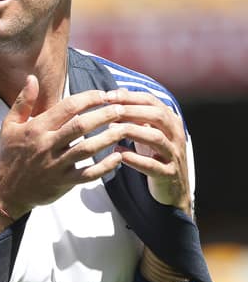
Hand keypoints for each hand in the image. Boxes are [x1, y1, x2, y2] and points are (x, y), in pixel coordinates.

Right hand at [0, 75, 130, 218]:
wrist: (3, 191)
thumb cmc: (7, 156)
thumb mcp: (9, 125)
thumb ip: (23, 101)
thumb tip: (32, 78)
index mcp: (36, 128)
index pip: (67, 107)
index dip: (89, 98)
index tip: (103, 95)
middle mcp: (47, 145)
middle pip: (81, 126)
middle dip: (104, 115)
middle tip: (122, 108)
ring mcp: (56, 165)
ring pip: (88, 149)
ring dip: (109, 138)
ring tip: (125, 129)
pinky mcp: (63, 182)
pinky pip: (89, 174)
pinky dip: (105, 167)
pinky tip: (118, 157)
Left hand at [107, 88, 191, 213]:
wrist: (173, 189)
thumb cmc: (155, 155)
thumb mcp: (147, 131)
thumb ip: (136, 114)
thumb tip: (116, 92)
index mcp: (170, 121)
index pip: (152, 101)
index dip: (130, 97)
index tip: (107, 96)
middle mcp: (176, 135)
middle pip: (157, 116)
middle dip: (132, 110)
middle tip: (109, 110)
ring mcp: (174, 155)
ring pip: (156, 138)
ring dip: (133, 131)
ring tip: (111, 130)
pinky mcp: (169, 175)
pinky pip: (153, 166)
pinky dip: (135, 159)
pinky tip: (118, 154)